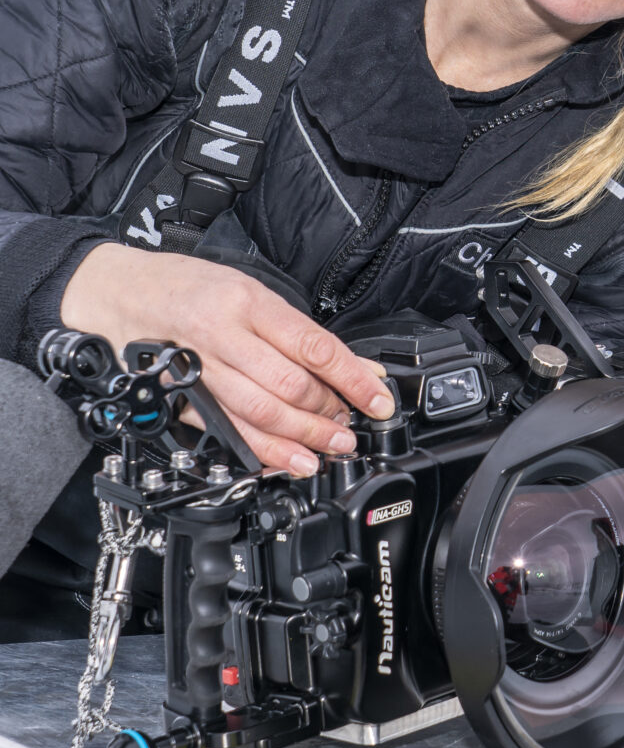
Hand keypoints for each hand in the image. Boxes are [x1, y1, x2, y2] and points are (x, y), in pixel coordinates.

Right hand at [61, 242, 394, 475]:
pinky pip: (229, 430)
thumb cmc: (189, 286)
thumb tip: (355, 366)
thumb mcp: (249, 290)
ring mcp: (200, 369)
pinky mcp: (183, 396)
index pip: (313, 346)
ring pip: (261, 412)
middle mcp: (224, 335)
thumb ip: (299, 332)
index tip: (378, 399)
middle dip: (329, 413)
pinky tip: (290, 461)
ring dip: (304, 437)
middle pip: (289, 385)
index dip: (353, 379)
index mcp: (247, 301)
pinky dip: (264, 451)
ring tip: (333, 447)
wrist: (122, 293)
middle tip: (353, 427)